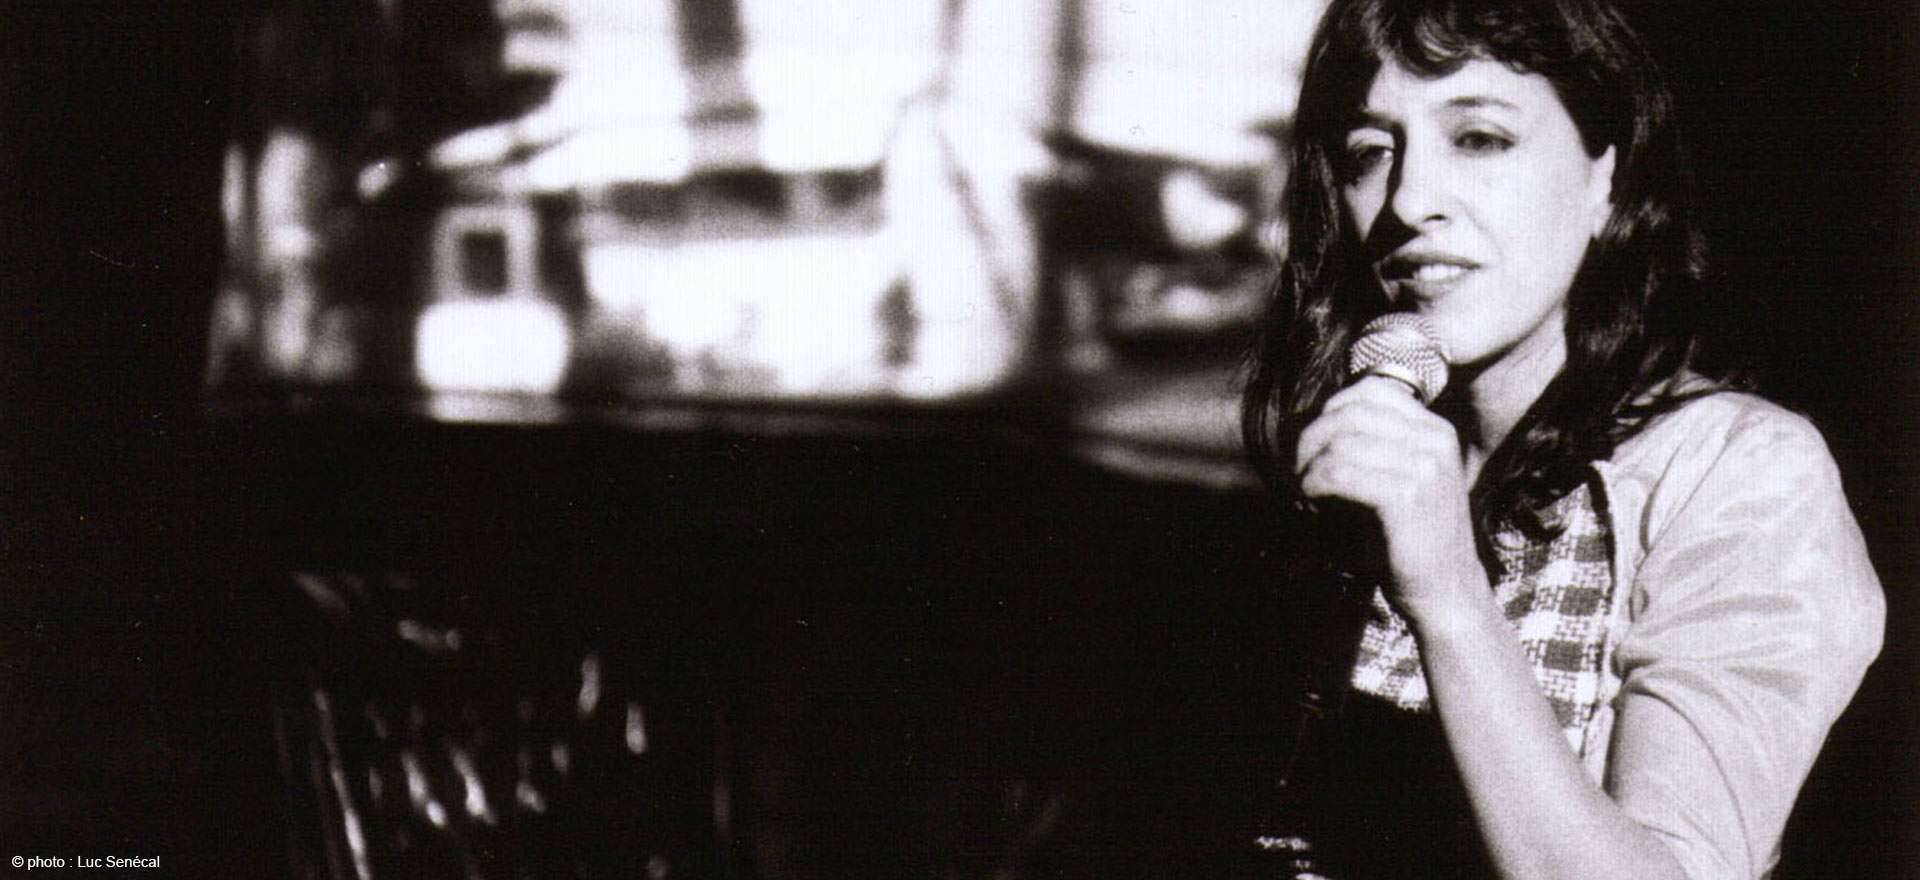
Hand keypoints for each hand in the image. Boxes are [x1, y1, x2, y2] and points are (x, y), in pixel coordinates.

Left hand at [1294, 377, 1484, 619]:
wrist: (1446, 590)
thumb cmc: (1412, 536)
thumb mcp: (1404, 478)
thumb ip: (1376, 445)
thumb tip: (1316, 421)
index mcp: (1436, 430)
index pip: (1371, 390)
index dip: (1331, 411)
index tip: (1316, 445)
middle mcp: (1435, 441)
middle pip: (1350, 412)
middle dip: (1312, 438)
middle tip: (1299, 469)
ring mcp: (1425, 467)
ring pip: (1340, 443)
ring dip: (1309, 466)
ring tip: (1305, 490)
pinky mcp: (1407, 497)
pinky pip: (1339, 473)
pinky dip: (1314, 485)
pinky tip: (1311, 501)